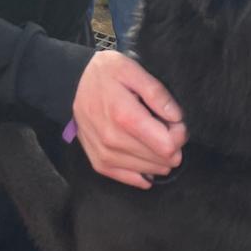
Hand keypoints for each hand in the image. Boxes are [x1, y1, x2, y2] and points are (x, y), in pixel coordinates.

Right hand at [72, 50, 186, 190]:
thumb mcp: (131, 69)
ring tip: (152, 137)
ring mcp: (105, 155)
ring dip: (159, 157)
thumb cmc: (104, 74)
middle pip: (161, 160)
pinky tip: (147, 158)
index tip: (175, 121)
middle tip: (164, 127)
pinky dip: (144, 172)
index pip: (167, 145)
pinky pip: (131, 180)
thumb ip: (156, 93)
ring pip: (150, 171)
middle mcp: (113, 141)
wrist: (71, 84)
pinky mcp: (100, 164)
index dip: (179, 134)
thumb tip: (176, 118)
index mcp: (124, 117)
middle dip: (171, 145)